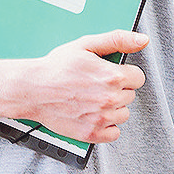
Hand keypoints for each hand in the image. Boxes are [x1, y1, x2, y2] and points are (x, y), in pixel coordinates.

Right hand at [0, 29, 147, 142]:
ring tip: (94, 99)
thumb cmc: (56, 68)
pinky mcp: (91, 134)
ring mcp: (101, 118)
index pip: (138, 78)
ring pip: (124, 114)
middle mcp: (110, 99)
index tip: (113, 74)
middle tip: (98, 85)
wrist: (33, 89)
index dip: (125, 74)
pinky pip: (114, 133)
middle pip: (130, 96)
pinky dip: (106, 126)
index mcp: (112, 77)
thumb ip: (118, 40)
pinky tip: (94, 114)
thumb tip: (141, 40)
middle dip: (118, 90)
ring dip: (113, 108)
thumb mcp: (87, 44)